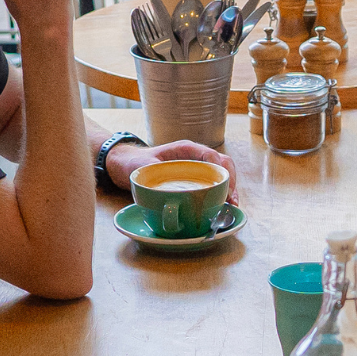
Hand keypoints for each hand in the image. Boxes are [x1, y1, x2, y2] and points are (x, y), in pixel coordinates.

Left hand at [105, 139, 239, 202]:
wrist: (124, 164)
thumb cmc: (133, 162)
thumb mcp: (143, 167)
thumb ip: (156, 175)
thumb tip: (172, 194)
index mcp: (186, 149)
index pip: (212, 155)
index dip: (223, 171)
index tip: (226, 187)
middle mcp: (195, 157)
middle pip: (223, 165)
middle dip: (232, 182)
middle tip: (232, 201)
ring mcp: (195, 167)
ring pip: (220, 174)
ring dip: (229, 188)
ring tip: (231, 205)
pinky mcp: (193, 178)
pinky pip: (212, 183)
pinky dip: (220, 193)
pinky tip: (221, 206)